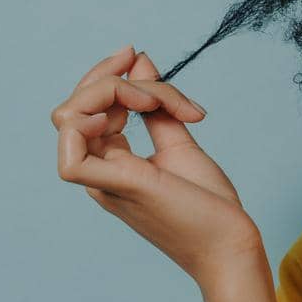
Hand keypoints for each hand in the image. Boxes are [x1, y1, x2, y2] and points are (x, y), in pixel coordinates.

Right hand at [53, 44, 262, 284]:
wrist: (231, 245)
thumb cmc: (208, 205)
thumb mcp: (181, 144)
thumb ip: (157, 109)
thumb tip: (140, 63)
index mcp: (111, 162)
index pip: (85, 107)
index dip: (107, 74)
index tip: (138, 56)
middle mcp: (100, 172)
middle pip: (74, 107)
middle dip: (110, 77)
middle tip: (156, 87)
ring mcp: (106, 182)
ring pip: (69, 120)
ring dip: (108, 91)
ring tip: (153, 101)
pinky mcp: (122, 187)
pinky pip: (71, 160)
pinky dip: (83, 127)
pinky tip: (121, 113)